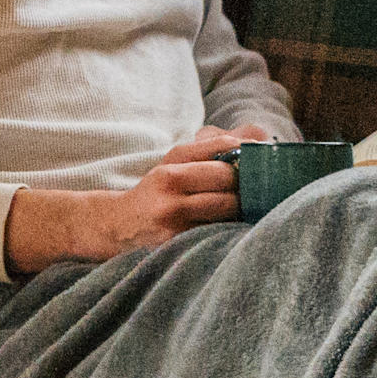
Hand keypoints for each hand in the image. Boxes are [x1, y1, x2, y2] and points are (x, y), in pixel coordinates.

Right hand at [5, 128, 244, 273]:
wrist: (116, 226)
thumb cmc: (155, 193)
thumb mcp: (174, 164)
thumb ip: (211, 149)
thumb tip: (257, 137)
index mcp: (173, 162)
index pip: (221, 147)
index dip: (247, 154)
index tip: (260, 162)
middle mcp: (170, 183)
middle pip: (228, 178)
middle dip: (247, 184)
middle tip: (257, 190)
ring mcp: (172, 214)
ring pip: (226, 206)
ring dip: (242, 209)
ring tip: (246, 210)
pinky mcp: (175, 241)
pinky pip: (215, 232)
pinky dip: (229, 230)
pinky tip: (232, 229)